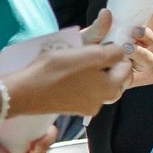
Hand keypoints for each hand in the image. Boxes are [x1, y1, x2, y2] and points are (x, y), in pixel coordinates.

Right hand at [3, 13, 137, 117]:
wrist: (25, 91)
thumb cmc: (57, 70)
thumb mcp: (90, 54)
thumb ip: (112, 51)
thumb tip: (121, 49)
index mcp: (112, 88)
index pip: (127, 65)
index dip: (117, 52)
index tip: (103, 45)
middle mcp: (103, 101)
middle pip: (116, 77)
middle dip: (110, 64)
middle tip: (93, 53)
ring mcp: (87, 106)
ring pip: (101, 84)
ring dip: (96, 72)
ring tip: (81, 62)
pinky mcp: (72, 107)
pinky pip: (85, 91)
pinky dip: (83, 81)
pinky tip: (71, 73)